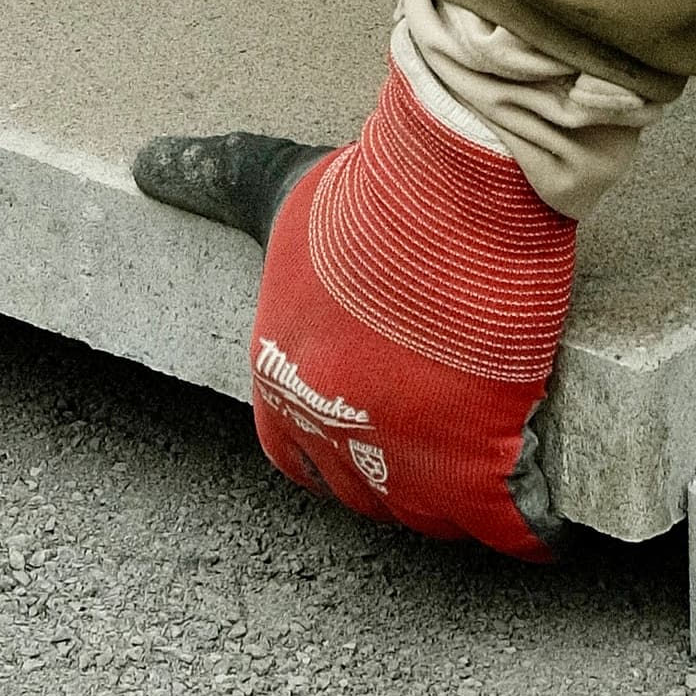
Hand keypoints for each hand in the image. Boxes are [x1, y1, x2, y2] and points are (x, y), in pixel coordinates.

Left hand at [143, 73, 575, 556]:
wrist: (451, 193)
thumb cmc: (367, 191)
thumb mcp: (276, 190)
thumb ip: (213, 182)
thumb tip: (149, 163)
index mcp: (284, 383)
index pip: (296, 455)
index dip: (335, 450)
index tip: (371, 431)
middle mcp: (333, 434)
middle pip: (366, 492)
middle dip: (399, 479)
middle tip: (445, 448)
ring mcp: (406, 458)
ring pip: (435, 517)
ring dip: (463, 503)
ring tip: (500, 474)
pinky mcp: (478, 463)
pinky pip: (507, 528)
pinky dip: (532, 532)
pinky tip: (547, 526)